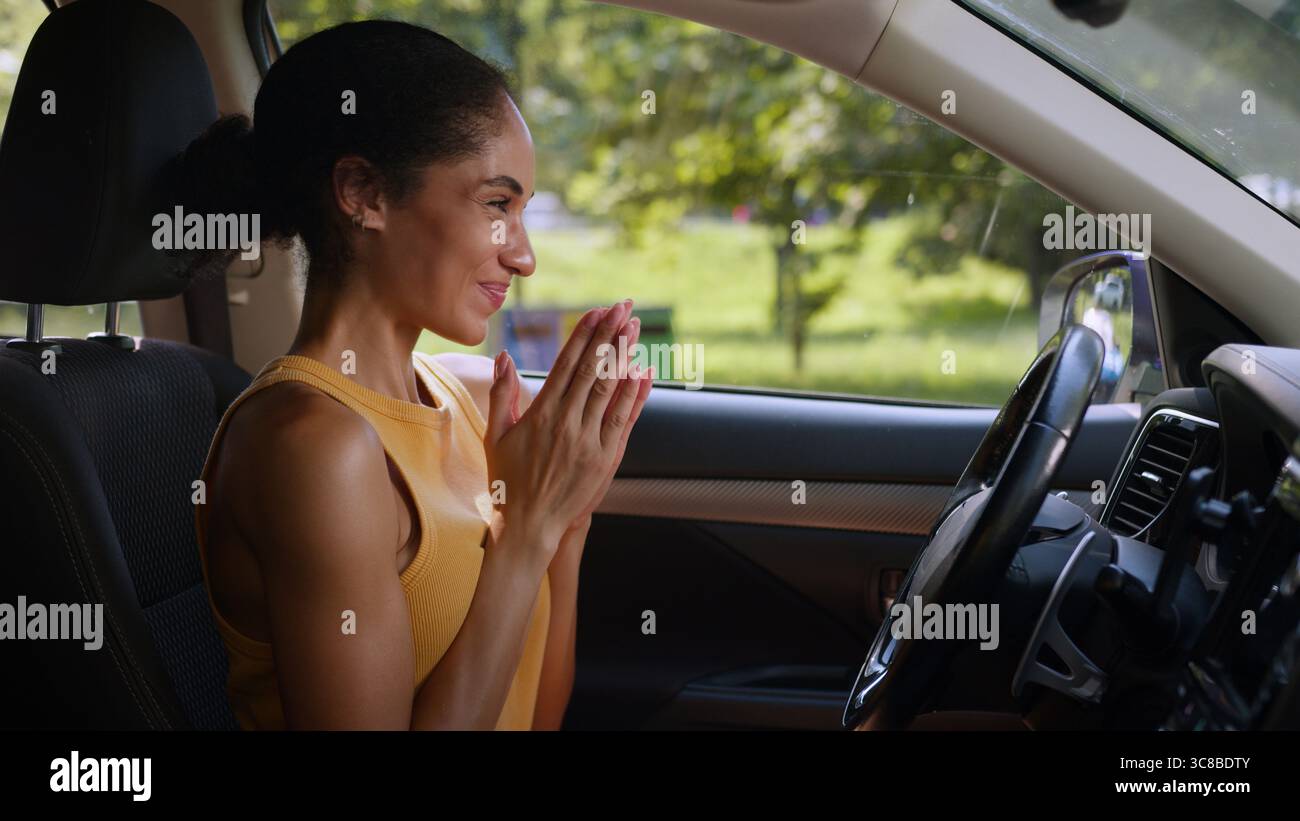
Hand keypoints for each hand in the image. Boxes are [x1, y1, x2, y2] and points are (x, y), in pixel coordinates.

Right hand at [483, 300, 651, 563]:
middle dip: (609, 334)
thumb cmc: (508, 481)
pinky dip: (635, 394)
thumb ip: (501, 394)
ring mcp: (589, 442)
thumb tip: (503, 356)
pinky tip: (643, 371)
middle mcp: (567, 424)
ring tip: (636, 328)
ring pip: (611, 389)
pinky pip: (624, 420)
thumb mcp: (495, 435)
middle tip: (624, 307)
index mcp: (540, 414)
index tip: (597, 311)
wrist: (528, 526)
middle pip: (593, 369)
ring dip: (625, 355)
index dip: (585, 334)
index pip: (567, 364)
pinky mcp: (605, 459)